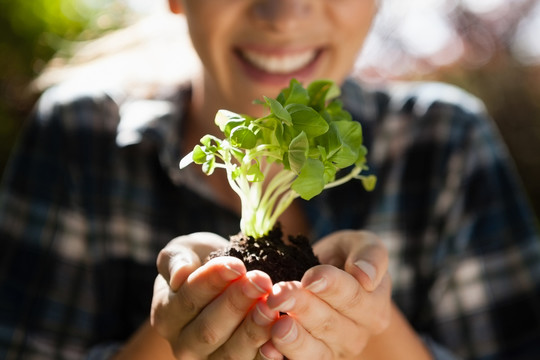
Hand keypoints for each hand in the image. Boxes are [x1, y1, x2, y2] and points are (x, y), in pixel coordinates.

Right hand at [150, 232, 275, 358]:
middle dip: (237, 303)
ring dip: (254, 329)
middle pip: (209, 329)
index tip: (238, 265)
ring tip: (272, 306)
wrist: (219, 286)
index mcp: (167, 315)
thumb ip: (176, 259)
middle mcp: (184, 344)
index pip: (189, 298)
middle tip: (262, 281)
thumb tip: (180, 274)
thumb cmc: (200, 263)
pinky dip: (266, 354)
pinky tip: (281, 337)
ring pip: (231, 353)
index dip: (213, 281)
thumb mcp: (184, 252)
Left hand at [260, 230, 391, 359]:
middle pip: (330, 324)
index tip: (309, 278)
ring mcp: (334, 351)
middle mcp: (357, 335)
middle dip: (303, 308)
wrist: (327, 276)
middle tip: (279, 294)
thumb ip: (370, 255)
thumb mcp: (361, 244)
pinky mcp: (311, 358)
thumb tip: (365, 275)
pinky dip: (282, 356)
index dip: (331, 287)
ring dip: (294, 339)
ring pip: (316, 351)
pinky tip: (268, 347)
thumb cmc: (345, 257)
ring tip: (276, 326)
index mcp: (374, 307)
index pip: (353, 297)